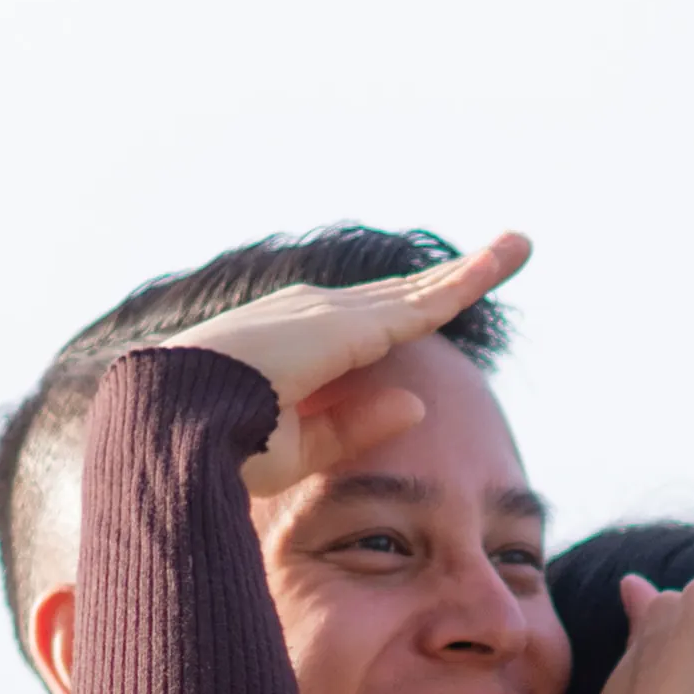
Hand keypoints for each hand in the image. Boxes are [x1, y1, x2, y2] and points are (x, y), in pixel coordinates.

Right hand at [148, 232, 530, 481]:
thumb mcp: (300, 445)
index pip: (372, 322)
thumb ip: (357, 423)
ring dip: (471, 269)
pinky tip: (494, 268)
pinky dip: (462, 284)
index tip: (449, 297)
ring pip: (418, 290)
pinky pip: (419, 306)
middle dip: (455, 275)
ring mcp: (329, 315)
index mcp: (300, 343)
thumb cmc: (218, 447)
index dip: (414, 307)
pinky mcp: (346, 327)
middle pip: (403, 294)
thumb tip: (416, 404)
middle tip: (510, 249)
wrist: (174, 429)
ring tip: (519, 245)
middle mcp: (315, 315)